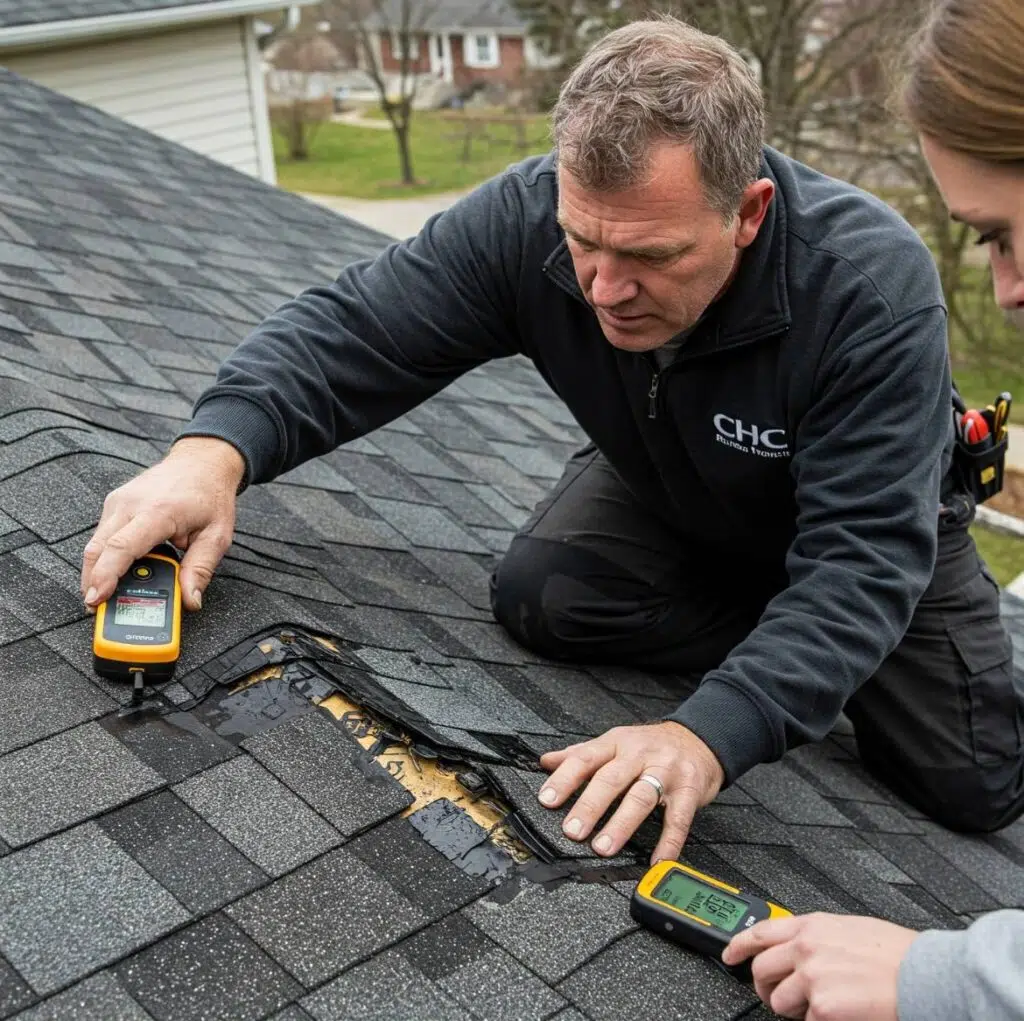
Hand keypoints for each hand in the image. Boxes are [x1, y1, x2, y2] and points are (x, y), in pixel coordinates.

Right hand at [81, 437, 243, 611]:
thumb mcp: (217, 536)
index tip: (96, 599)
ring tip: (106, 593)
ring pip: (95, 543)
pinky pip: (102, 534)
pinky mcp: (115, 502)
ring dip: (96, 570)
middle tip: (97, 607)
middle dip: (92, 581)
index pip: (121, 548)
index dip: (105, 577)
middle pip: (98, 549)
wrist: (203, 462)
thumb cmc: (210, 496)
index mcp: (158, 512)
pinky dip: (104, 556)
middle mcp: (131, 504)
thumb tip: (190, 600)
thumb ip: (200, 570)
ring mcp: (119, 501)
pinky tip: (116, 570)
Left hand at [537, 721, 723, 862]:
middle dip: (590, 806)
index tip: (547, 799)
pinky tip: (657, 860)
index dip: (564, 779)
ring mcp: (666, 771)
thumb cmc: (651, 746)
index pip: (585, 758)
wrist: (699, 740)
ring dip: (620, 825)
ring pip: (641, 798)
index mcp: (616, 743)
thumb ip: (581, 753)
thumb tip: (545, 761)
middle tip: (572, 830)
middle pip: (611, 779)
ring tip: (603, 847)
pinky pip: (678, 819)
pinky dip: (668, 842)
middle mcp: (639, 754)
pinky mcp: (689, 790)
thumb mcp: (615, 742)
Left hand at [722, 912, 919, 1020]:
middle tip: (774, 996)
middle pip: (761, 969)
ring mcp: (812, 977)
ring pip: (778, 1001)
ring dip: (794, 1010)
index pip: (760, 931)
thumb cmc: (898, 955)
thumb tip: (800, 949)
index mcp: (813, 926)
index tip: (729, 955)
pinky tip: (838, 1016)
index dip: (738, 945)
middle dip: (764, 987)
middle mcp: (806, 948)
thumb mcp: (850, 930)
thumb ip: (819, 937)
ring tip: (818, 1009)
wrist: (925, 976)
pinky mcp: (822, 1008)